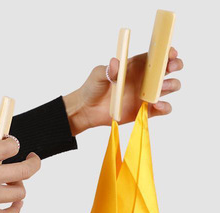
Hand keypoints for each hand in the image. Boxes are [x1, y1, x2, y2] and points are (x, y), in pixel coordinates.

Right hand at [0, 125, 40, 212]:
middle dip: (33, 162)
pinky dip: (16, 209)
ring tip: (14, 182)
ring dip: (20, 185)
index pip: (10, 146)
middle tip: (32, 159)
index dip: (12, 142)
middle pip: (26, 169)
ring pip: (19, 192)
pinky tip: (14, 204)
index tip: (9, 142)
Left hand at [63, 47, 183, 134]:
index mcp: (137, 65)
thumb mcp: (98, 75)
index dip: (167, 52)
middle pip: (168, 69)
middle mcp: (145, 79)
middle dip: (175, 65)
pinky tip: (157, 105)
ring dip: (172, 85)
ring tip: (162, 88)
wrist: (87, 110)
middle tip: (170, 67)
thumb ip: (108, 69)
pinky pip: (163, 109)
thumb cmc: (92, 88)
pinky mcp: (145, 110)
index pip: (157, 55)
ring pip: (170, 87)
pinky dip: (165, 107)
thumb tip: (115, 63)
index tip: (170, 52)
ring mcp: (146, 95)